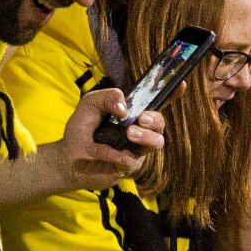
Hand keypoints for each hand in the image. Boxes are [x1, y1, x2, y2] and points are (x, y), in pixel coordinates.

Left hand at [47, 88, 165, 191]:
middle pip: (161, 123)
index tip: (181, 84)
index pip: (155, 101)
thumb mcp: (90, 104)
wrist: (69, 158)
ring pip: (157, 142)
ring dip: (147, 137)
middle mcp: (139, 129)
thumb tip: (125, 108)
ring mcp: (138, 149)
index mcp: (132, 111)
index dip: (171, 93)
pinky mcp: (131, 166)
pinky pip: (134, 160)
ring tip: (130, 133)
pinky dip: (119, 155)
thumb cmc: (81, 130)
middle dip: (156, 119)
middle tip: (141, 119)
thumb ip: (107, 97)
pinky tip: (106, 153)